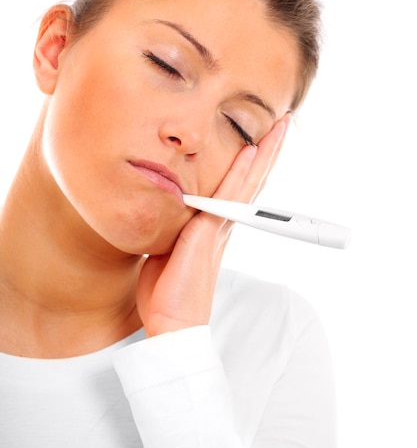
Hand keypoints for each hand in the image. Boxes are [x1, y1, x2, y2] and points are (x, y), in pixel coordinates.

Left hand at [136, 115, 289, 337]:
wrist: (173, 324)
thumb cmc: (168, 291)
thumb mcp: (168, 249)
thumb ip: (172, 227)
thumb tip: (163, 213)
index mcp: (216, 226)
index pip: (241, 186)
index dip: (254, 161)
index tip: (263, 137)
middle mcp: (225, 224)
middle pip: (254, 179)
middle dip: (269, 149)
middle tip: (284, 123)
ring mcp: (221, 227)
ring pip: (249, 182)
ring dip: (265, 153)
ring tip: (280, 128)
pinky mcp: (210, 233)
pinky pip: (230, 196)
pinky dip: (242, 173)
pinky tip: (250, 152)